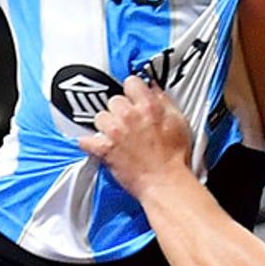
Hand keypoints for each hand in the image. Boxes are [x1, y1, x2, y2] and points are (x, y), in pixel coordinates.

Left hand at [77, 76, 194, 189]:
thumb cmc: (175, 158)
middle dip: (121, 110)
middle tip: (129, 122)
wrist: (166, 183)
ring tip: (117, 134)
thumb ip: (164, 101)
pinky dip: (89, 143)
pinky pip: (85, 140)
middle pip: (114, 100)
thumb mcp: (179, 122)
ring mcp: (114, 132)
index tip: (134, 97)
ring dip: (106, 124)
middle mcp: (129, 116)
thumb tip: (154, 89)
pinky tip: (97, 144)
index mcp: (148, 106)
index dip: (133, 90)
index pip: (130, 82)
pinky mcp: (104, 149)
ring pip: (99, 117)